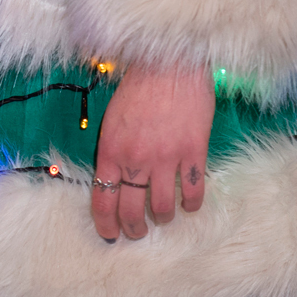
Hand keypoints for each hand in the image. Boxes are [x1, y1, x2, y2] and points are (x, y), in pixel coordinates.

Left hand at [90, 64, 213, 241]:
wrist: (171, 62)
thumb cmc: (139, 85)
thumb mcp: (113, 118)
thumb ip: (114, 150)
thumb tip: (116, 178)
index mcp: (111, 150)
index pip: (103, 199)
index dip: (106, 223)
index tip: (110, 234)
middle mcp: (135, 159)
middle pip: (132, 210)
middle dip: (134, 228)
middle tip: (138, 232)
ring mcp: (166, 158)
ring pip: (162, 208)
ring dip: (163, 218)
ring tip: (164, 217)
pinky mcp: (193, 152)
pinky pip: (192, 192)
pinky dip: (191, 204)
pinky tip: (189, 204)